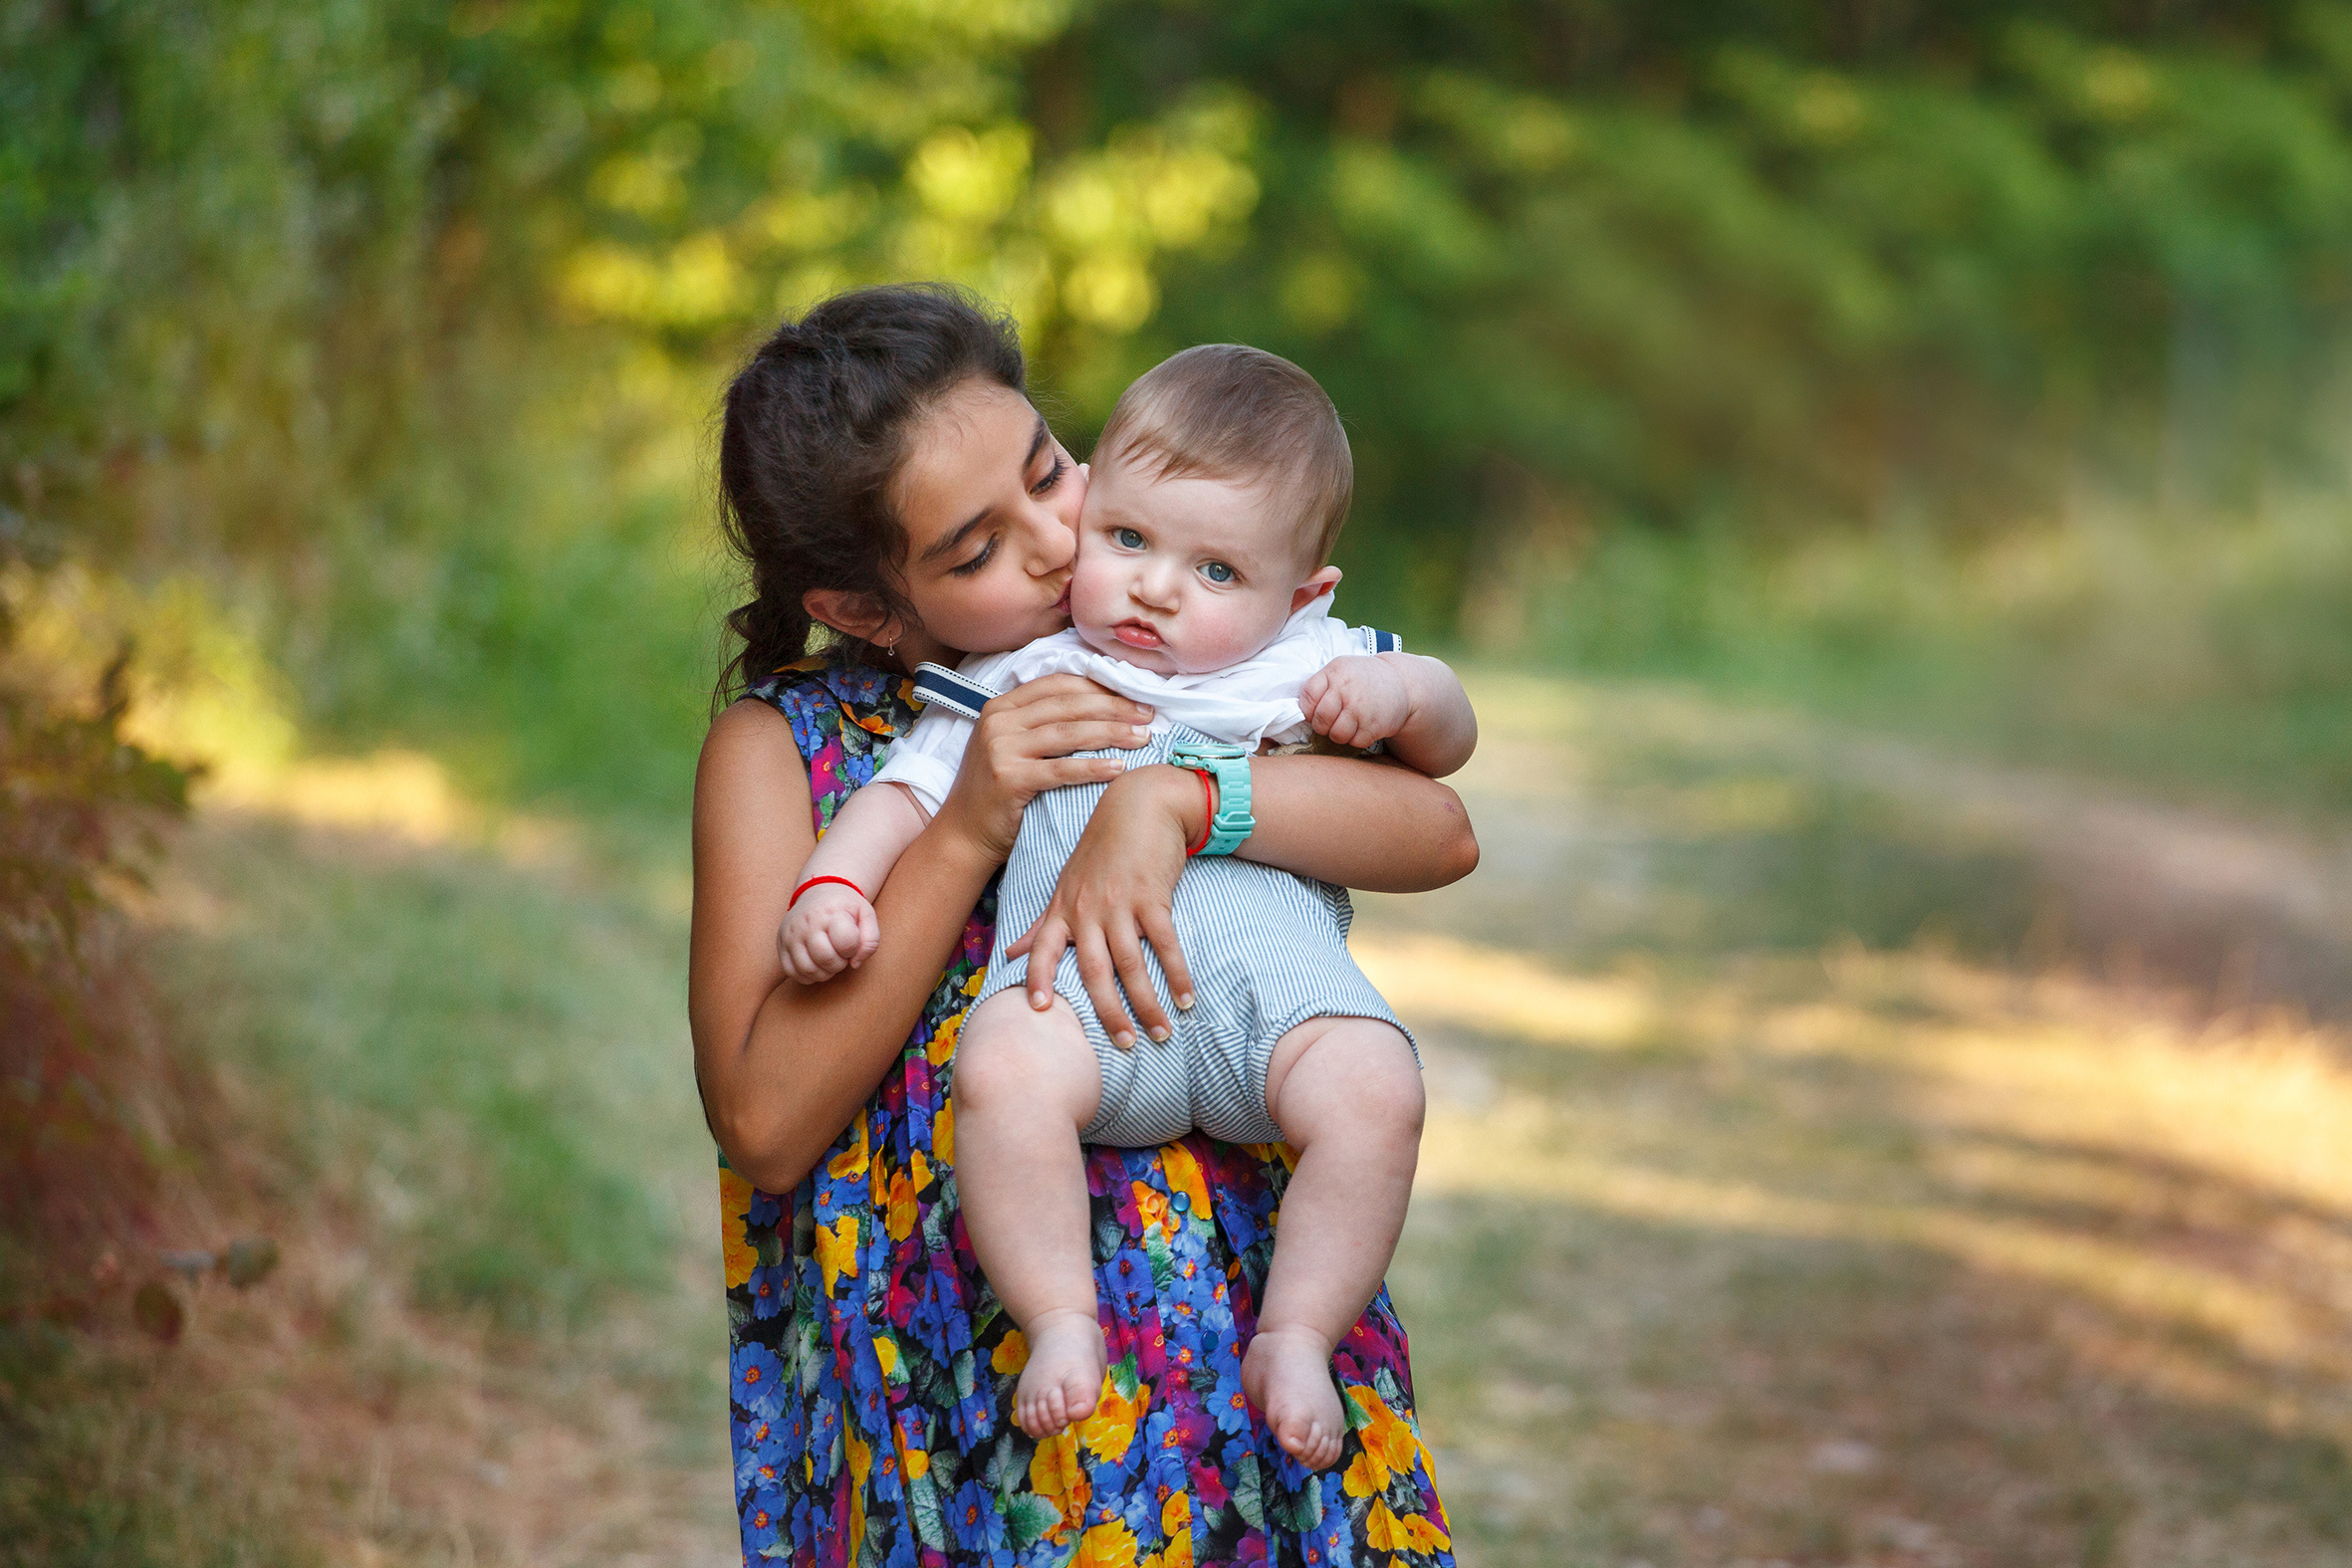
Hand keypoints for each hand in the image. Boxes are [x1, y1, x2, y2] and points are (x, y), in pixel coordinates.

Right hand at [778, 883, 878, 982]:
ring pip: (807, 969)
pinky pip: (792, 972)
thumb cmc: (844, 907)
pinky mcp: (781, 944)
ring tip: (829, 960)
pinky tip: (816, 964)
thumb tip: (854, 964)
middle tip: (840, 954)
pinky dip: (807, 976)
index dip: (853, 949)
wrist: (818, 891)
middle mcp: (807, 922)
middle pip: (825, 959)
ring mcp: (791, 934)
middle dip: (839, 964)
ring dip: (824, 973)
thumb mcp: (866, 915)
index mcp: (831, 912)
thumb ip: (870, 940)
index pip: (846, 943)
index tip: (851, 942)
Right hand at [931, 675, 1153, 863]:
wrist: (964, 835)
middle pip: (1068, 705)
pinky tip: (1120, 768)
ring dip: (1111, 733)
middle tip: (1149, 714)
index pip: (1058, 684)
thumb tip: (1101, 708)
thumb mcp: (1013, 747)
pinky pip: (1061, 769)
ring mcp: (1000, 748)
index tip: (1134, 694)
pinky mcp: (1008, 778)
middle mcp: (998, 720)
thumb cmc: (999, 793)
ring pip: (1068, 733)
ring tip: (1143, 738)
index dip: (1099, 686)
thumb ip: (1043, 725)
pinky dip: (1094, 768)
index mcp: (1002, 706)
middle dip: (1114, 707)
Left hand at [1005, 764, 1202, 1048]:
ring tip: (1161, 1032)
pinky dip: (1176, 974)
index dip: (1037, 979)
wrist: (1141, 804)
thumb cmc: (1103, 847)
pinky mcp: (1152, 896)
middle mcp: (1087, 909)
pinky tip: (1186, 997)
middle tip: (1126, 1044)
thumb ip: (1042, 922)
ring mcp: (1119, 903)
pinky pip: (1165, 944)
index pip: (1042, 949)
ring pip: (1130, 964)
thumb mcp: (1066, 883)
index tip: (1038, 1011)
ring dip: (1147, 1003)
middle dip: (1109, 1012)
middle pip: (1093, 971)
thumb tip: (1012, 952)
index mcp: (1064, 908)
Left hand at [1298, 655, 1411, 749]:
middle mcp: (1347, 689)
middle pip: (1321, 720)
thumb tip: (1300, 711)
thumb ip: (1321, 685)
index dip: (1308, 710)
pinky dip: (1357, 738)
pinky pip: (1355, 742)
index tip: (1315, 711)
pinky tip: (1363, 726)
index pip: (1308, 697)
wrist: (1401, 682)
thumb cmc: (1363, 678)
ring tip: (1347, 724)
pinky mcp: (1374, 725)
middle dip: (1322, 725)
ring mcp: (1361, 708)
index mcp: (1335, 672)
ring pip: (1336, 735)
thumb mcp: (1341, 669)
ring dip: (1339, 734)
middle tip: (1332, 721)